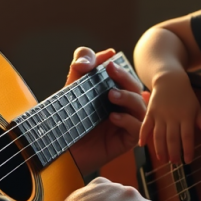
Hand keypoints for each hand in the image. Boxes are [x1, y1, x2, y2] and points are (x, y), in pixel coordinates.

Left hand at [67, 47, 148, 176]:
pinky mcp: (126, 141)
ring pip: (142, 106)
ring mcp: (126, 123)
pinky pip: (137, 128)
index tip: (108, 63)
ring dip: (129, 97)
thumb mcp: (72, 88)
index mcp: (113, 92)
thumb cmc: (67, 119)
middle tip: (111, 70)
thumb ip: (82, 66)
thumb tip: (106, 53)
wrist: (58, 148)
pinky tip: (113, 117)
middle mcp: (123, 106)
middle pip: (136, 88)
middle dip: (125, 77)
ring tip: (111, 95)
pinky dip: (128, 120)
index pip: (125, 76)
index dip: (120, 68)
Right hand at [139, 72, 200, 163]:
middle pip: (173, 138)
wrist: (170, 79)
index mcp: (186, 116)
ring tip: (162, 159)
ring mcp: (160, 114)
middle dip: (173, 153)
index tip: (188, 161)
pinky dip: (143, 135)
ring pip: (159, 135)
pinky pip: (145, 125)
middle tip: (174, 163)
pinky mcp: (150, 112)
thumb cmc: (185, 94)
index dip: (188, 150)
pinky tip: (142, 145)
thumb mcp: (196, 107)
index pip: (187, 136)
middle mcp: (173, 116)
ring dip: (160, 149)